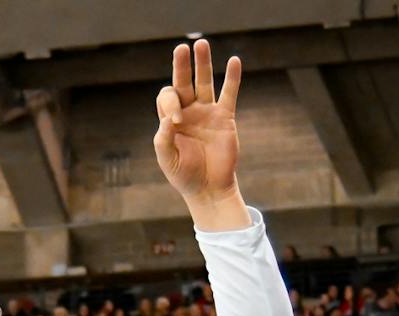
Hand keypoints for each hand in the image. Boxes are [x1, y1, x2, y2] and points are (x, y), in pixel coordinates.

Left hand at [153, 39, 246, 229]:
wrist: (208, 189)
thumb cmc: (184, 176)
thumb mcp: (167, 160)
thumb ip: (163, 139)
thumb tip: (169, 119)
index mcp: (170, 121)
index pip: (167, 97)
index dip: (170, 102)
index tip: (176, 120)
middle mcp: (188, 112)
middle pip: (182, 82)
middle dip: (181, 66)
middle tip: (181, 48)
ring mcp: (207, 113)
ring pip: (204, 82)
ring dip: (203, 64)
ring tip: (201, 44)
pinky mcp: (225, 118)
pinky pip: (229, 94)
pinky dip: (232, 78)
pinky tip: (234, 61)